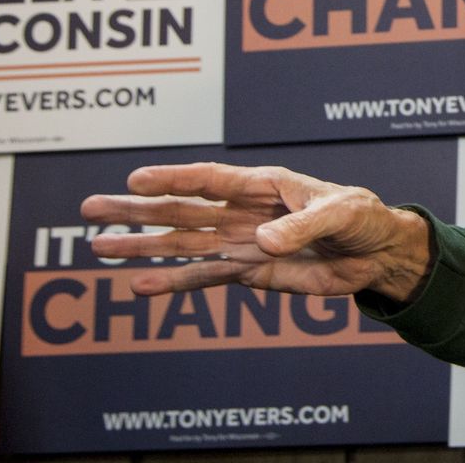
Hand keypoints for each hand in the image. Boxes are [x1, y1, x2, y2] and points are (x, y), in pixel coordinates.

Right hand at [80, 163, 431, 301]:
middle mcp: (243, 211)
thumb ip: (301, 228)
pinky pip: (204, 277)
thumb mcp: (340, 214)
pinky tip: (138, 286)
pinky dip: (172, 283)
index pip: (208, 178)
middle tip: (89, 208)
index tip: (134, 181)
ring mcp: (241, 241)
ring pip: (182, 243)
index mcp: (263, 184)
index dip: (172, 179)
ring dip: (141, 246)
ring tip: (98, 247)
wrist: (375, 252)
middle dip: (136, 210)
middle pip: (181, 210)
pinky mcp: (248, 271)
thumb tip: (260, 242)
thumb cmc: (361, 217)